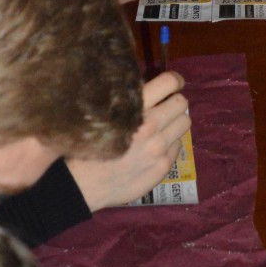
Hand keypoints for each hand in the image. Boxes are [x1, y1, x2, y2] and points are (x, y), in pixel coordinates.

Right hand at [66, 72, 189, 209]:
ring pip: (184, 123)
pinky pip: (177, 146)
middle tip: (164, 107)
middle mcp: (151, 125)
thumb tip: (146, 86)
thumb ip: (126, 99)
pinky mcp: (163, 166)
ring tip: (162, 127)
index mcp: (135, 108)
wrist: (81, 186)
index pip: (169, 83)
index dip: (174, 80)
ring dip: (175, 122)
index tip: (173, 83)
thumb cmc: (86, 145)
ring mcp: (159, 148)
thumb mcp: (102, 112)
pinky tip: (154, 148)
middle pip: (181, 103)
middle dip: (174, 102)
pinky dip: (169, 143)